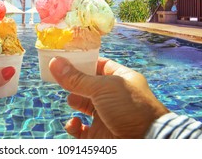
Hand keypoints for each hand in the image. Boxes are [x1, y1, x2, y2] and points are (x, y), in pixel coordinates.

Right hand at [49, 57, 168, 138]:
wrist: (147, 144)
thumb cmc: (131, 109)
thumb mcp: (102, 88)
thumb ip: (77, 78)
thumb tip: (54, 62)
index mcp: (120, 79)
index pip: (99, 65)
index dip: (84, 61)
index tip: (66, 58)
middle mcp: (113, 96)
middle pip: (88, 84)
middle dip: (74, 82)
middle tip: (60, 77)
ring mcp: (106, 116)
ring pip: (83, 105)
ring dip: (74, 101)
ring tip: (72, 100)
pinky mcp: (99, 134)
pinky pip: (80, 129)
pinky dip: (74, 126)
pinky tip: (74, 123)